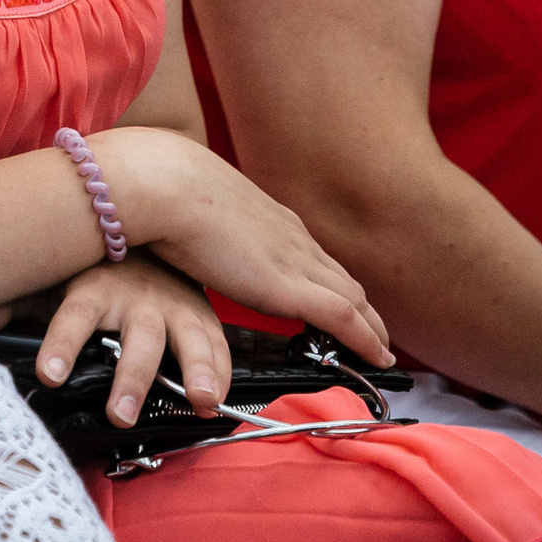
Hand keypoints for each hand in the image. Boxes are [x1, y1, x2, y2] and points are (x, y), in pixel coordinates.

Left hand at [32, 253, 230, 425]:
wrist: (148, 223)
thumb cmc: (92, 268)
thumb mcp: (51, 279)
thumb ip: (14, 302)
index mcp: (92, 288)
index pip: (72, 317)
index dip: (60, 344)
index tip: (49, 375)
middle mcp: (135, 298)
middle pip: (136, 339)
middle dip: (130, 377)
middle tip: (120, 413)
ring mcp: (173, 306)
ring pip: (186, 340)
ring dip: (193, 372)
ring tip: (196, 402)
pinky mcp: (201, 315)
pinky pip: (217, 344)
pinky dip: (221, 371)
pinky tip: (221, 396)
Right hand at [101, 126, 393, 368]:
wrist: (162, 185)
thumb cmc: (162, 191)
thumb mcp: (192, 206)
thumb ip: (203, 225)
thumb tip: (185, 235)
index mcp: (268, 217)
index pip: (312, 254)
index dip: (329, 281)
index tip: (336, 299)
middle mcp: (291, 236)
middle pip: (341, 277)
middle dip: (361, 307)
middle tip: (373, 331)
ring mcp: (294, 259)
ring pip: (352, 298)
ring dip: (370, 325)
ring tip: (379, 348)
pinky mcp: (289, 287)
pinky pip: (344, 318)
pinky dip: (365, 339)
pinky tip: (377, 357)